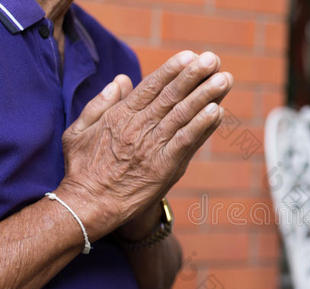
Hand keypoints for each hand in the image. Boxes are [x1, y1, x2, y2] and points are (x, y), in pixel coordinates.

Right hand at [56, 51, 232, 240]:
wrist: (89, 205)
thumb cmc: (82, 169)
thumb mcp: (79, 130)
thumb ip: (100, 103)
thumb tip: (121, 79)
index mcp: (120, 116)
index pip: (151, 87)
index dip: (171, 70)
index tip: (189, 56)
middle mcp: (139, 127)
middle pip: (171, 96)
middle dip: (194, 76)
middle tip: (213, 59)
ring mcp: (152, 147)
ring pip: (182, 115)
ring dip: (205, 96)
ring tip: (224, 79)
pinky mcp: (164, 167)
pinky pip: (186, 142)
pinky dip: (202, 126)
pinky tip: (217, 111)